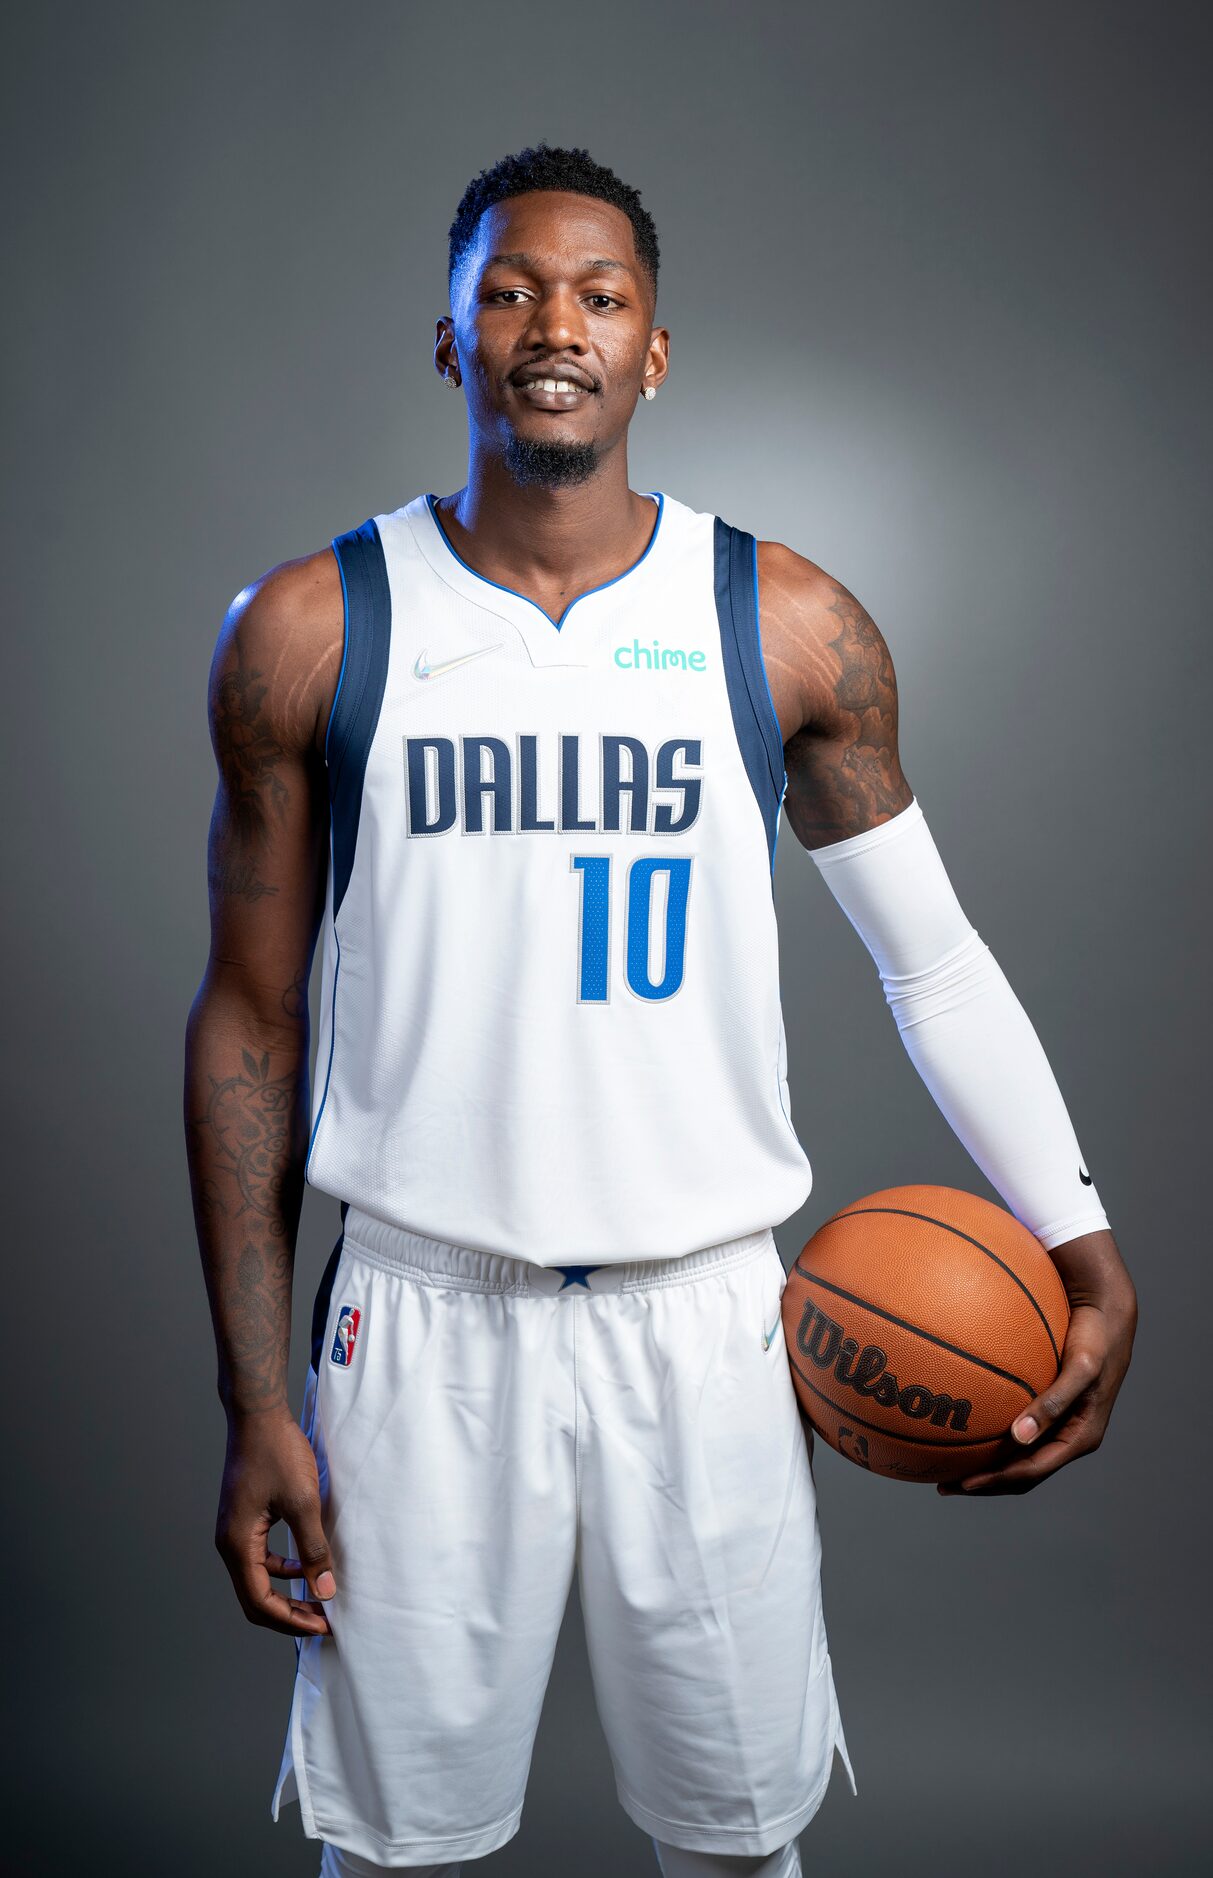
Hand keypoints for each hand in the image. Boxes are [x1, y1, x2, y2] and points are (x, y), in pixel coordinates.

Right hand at [215, 1406, 336, 1634]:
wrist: (258, 1414)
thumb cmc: (277, 1452)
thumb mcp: (303, 1503)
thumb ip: (313, 1549)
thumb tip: (325, 1591)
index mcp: (237, 1544)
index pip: (260, 1602)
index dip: (291, 1620)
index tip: (322, 1625)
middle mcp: (229, 1543)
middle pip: (255, 1597)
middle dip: (288, 1614)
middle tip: (321, 1621)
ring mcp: (235, 1530)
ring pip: (258, 1578)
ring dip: (286, 1592)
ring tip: (318, 1596)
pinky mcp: (245, 1519)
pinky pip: (260, 1557)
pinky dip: (282, 1569)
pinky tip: (305, 1564)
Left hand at [938, 1228, 1136, 1495]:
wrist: (1107, 1313)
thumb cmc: (1095, 1339)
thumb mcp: (1080, 1369)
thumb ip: (1053, 1402)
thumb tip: (1019, 1437)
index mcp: (1081, 1437)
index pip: (1032, 1472)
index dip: (997, 1481)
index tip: (962, 1483)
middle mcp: (1069, 1437)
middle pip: (1023, 1473)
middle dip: (986, 1482)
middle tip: (944, 1485)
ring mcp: (1060, 1424)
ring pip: (1019, 1456)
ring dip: (987, 1465)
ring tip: (949, 1465)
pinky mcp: (1051, 1408)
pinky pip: (1018, 1431)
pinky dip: (993, 1438)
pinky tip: (967, 1427)